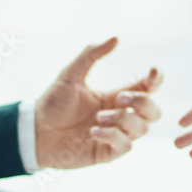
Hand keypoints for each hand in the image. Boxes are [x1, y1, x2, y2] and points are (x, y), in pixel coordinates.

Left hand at [34, 37, 162, 168]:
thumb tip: (116, 38)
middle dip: (143, 103)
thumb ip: (91, 55)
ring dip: (123, 119)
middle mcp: (120, 116)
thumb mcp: (71, 74)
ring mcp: (116, 135)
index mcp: (115, 96)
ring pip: (142, 128)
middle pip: (153, 111)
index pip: (146, 88)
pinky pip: (126, 146)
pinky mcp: (108, 152)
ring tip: (98, 117)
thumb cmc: (53, 103)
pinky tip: (93, 131)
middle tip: (120, 98)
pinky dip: (113, 136)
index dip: (156, 80)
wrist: (36, 131)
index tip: (153, 72)